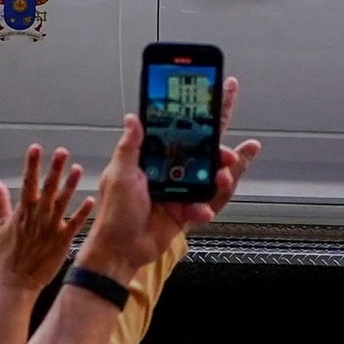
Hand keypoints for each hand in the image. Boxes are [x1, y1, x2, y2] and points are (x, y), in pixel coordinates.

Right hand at [0, 145, 89, 301]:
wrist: (16, 281)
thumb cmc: (8, 255)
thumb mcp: (1, 226)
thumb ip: (1, 202)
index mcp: (22, 212)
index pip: (27, 183)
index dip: (31, 165)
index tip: (35, 148)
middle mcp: (37, 217)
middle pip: (46, 188)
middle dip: (54, 169)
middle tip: (62, 152)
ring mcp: (50, 228)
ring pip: (62, 202)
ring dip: (70, 185)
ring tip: (78, 169)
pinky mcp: (61, 241)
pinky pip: (74, 224)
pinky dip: (82, 212)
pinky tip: (90, 200)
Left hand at [78, 81, 259, 283]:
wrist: (122, 250)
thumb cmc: (115, 212)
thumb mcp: (120, 174)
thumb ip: (130, 146)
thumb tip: (132, 117)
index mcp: (154, 157)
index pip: (179, 127)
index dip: (200, 112)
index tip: (221, 92)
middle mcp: (170, 169)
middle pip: (203, 151)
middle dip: (221, 150)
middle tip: (228, 153)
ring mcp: (180, 190)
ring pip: (210, 177)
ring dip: (220, 177)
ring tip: (222, 178)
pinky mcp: (186, 210)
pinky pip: (205, 205)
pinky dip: (205, 207)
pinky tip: (201, 211)